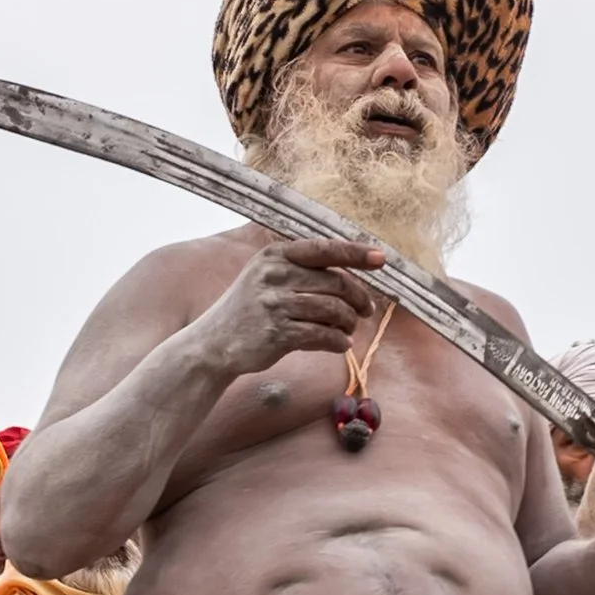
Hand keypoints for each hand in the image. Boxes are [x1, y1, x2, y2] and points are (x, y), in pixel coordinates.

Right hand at [190, 238, 382, 378]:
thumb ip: (303, 271)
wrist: (213, 344)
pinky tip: (340, 344)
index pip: (324, 249)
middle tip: (366, 311)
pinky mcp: (277, 333)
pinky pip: (323, 335)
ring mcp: (274, 304)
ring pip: (333, 310)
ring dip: (348, 323)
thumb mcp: (267, 277)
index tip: (381, 259)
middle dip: (358, 298)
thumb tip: (353, 275)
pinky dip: (338, 341)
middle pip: (336, 282)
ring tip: (349, 329)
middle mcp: (274, 275)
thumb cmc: (250, 310)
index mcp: (275, 255)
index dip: (356, 253)